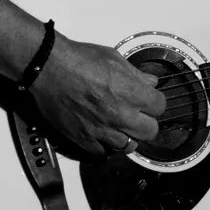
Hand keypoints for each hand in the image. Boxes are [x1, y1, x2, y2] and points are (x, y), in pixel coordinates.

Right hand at [26, 35, 168, 158]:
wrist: (49, 68)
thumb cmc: (79, 59)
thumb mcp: (114, 57)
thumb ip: (135, 74)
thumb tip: (150, 82)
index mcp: (132, 93)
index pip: (160, 107)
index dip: (154, 102)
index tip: (148, 100)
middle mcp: (121, 115)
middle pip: (150, 131)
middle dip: (146, 122)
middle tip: (137, 115)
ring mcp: (102, 130)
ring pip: (129, 146)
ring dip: (127, 136)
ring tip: (119, 127)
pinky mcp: (84, 138)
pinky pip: (102, 152)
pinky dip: (104, 145)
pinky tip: (102, 135)